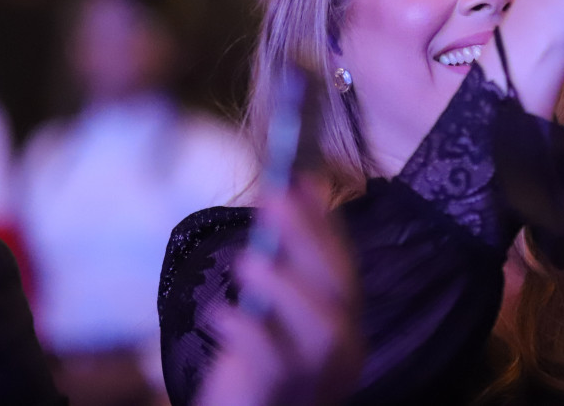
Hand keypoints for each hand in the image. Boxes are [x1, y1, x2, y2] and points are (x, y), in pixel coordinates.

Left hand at [198, 178, 361, 405]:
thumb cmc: (256, 366)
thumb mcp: (271, 308)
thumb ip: (284, 258)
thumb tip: (291, 190)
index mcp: (345, 326)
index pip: (344, 267)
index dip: (324, 222)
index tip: (300, 179)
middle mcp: (342, 351)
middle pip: (340, 291)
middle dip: (308, 239)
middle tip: (273, 198)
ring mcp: (316, 379)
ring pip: (321, 329)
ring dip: (285, 285)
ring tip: (246, 258)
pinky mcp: (278, 397)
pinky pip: (272, 364)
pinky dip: (246, 332)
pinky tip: (219, 310)